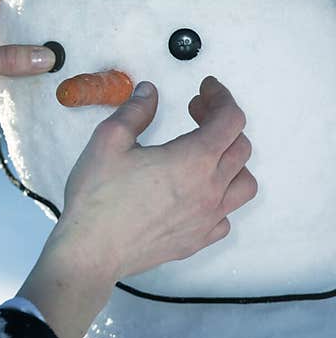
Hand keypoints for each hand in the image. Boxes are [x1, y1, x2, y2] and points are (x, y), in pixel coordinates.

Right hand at [17, 77, 256, 337]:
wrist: (92, 249)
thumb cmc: (98, 195)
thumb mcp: (109, 139)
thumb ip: (135, 110)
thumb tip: (149, 91)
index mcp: (194, 159)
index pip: (230, 120)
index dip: (222, 97)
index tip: (205, 88)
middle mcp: (210, 188)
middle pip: (241, 147)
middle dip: (222, 122)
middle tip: (194, 112)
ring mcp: (208, 218)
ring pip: (244, 183)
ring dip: (231, 160)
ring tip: (204, 153)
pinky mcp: (198, 239)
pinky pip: (226, 214)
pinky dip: (220, 196)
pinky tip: (195, 191)